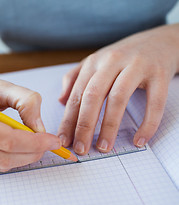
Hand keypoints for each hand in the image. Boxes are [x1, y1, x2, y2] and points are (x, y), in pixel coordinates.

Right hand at [0, 68, 60, 170]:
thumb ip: (25, 101)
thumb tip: (41, 129)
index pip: (5, 139)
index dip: (34, 143)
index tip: (53, 140)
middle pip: (1, 156)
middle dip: (31, 154)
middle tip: (48, 145)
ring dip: (21, 159)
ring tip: (35, 147)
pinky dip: (7, 160)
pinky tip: (16, 149)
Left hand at [57, 24, 178, 154]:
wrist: (160, 40)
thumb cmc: (123, 56)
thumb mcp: (96, 62)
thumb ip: (75, 78)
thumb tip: (61, 101)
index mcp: (94, 62)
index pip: (77, 94)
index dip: (68, 120)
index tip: (63, 140)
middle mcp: (112, 61)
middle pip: (93, 96)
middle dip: (84, 125)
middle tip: (81, 148)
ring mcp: (136, 66)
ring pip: (118, 98)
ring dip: (109, 126)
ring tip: (104, 147)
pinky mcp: (159, 73)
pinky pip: (154, 102)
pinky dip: (147, 123)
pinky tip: (139, 140)